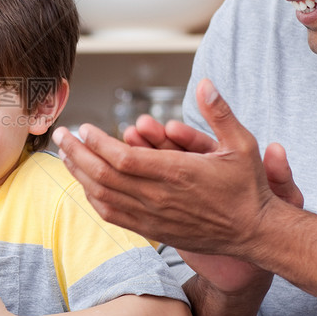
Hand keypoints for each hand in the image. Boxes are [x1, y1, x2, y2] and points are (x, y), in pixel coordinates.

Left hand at [52, 78, 284, 261]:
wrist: (255, 233)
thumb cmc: (248, 187)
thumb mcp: (242, 144)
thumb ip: (220, 113)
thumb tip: (205, 82)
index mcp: (177, 174)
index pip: (123, 159)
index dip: (98, 143)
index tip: (84, 128)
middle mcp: (160, 197)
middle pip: (105, 176)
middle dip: (78, 154)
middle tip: (61, 136)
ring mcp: (153, 217)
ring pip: (104, 197)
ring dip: (80, 175)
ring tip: (66, 156)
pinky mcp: (152, 230)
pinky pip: (113, 215)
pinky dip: (94, 197)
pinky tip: (85, 183)